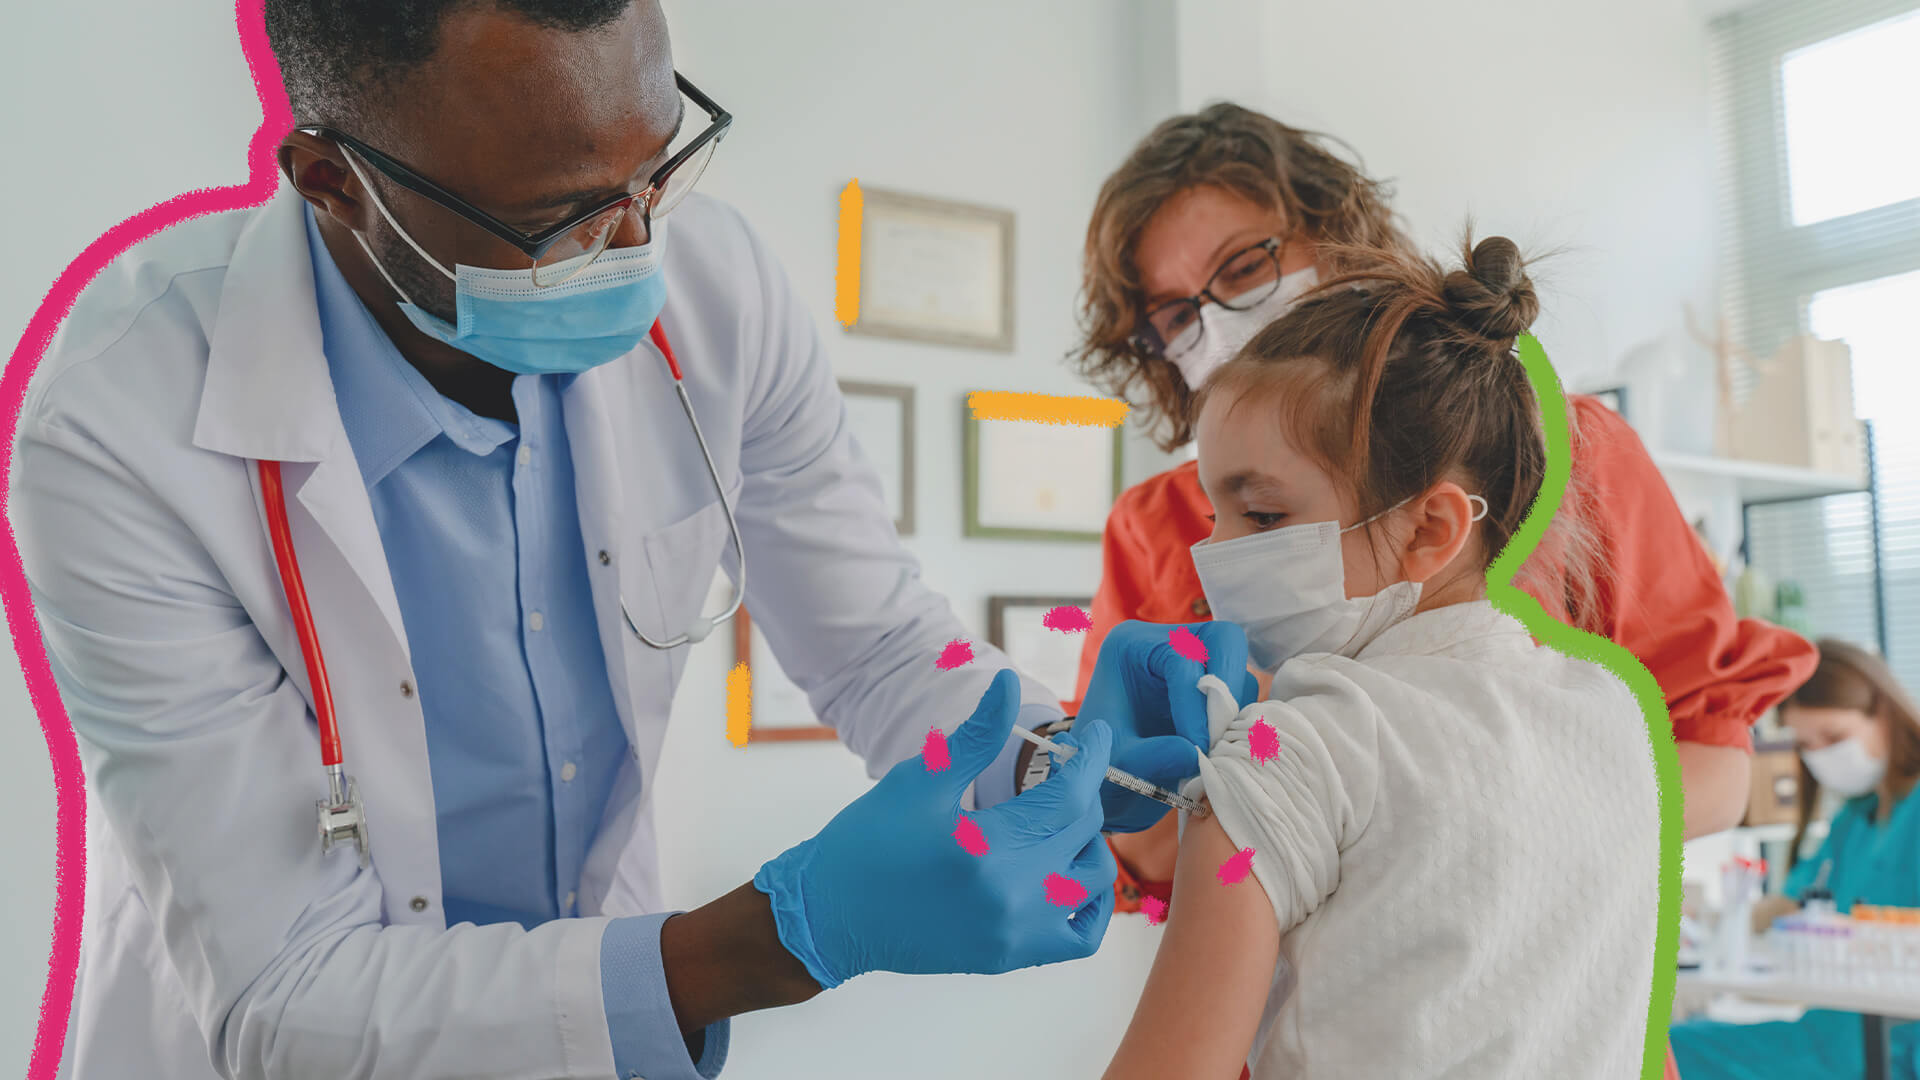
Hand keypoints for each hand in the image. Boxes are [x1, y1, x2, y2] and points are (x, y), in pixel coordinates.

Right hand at [754, 670, 1118, 987]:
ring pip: (1094, 884)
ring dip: (1088, 843)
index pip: (1069, 798)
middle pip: (1083, 835)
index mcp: (990, 851)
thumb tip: (1006, 684)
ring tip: (1061, 818)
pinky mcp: (1010, 957)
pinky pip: (1081, 937)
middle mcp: (1013, 900)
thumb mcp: (919, 780)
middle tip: (1066, 769)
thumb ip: (975, 735)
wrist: (830, 916)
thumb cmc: (868, 842)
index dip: (1091, 759)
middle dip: (1082, 793)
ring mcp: (1015, 935)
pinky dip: (1091, 905)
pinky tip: (1071, 875)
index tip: (1098, 733)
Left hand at [1078, 620, 1259, 832]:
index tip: (1198, 747)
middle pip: (1223, 640)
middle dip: (1228, 689)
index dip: (1194, 703)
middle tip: (1219, 736)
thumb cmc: (1098, 764)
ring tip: (1215, 752)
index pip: (1181, 657)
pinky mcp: (1211, 690)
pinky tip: (1220, 752)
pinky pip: (1242, 696)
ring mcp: (1195, 665)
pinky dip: (1238, 722)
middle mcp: (1167, 645)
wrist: (1101, 782)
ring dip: (1234, 711)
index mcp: (1131, 646)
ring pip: (1237, 670)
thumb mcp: (1116, 762)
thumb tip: (1194, 754)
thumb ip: (1151, 757)